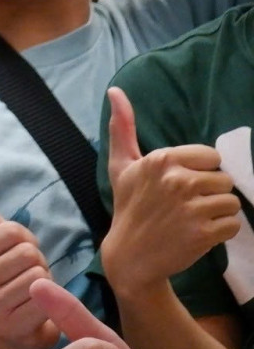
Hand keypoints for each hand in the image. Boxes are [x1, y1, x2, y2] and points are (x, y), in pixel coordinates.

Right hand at [0, 179, 58, 348]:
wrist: (14, 331)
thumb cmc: (10, 280)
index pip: (13, 231)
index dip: (27, 242)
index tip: (20, 260)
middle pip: (28, 253)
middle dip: (39, 264)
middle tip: (28, 280)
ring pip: (38, 276)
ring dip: (46, 285)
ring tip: (33, 296)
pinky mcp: (10, 326)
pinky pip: (44, 300)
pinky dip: (49, 305)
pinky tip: (37, 312)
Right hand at [99, 86, 241, 291]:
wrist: (130, 257)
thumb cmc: (129, 208)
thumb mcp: (122, 166)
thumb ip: (123, 128)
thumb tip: (114, 91)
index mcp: (161, 160)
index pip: (211, 157)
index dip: (200, 173)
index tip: (179, 187)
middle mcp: (177, 180)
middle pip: (223, 179)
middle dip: (209, 194)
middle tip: (185, 207)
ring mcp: (191, 207)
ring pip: (231, 202)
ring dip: (217, 213)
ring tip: (193, 221)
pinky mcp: (203, 232)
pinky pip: (233, 224)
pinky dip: (222, 232)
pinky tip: (199, 235)